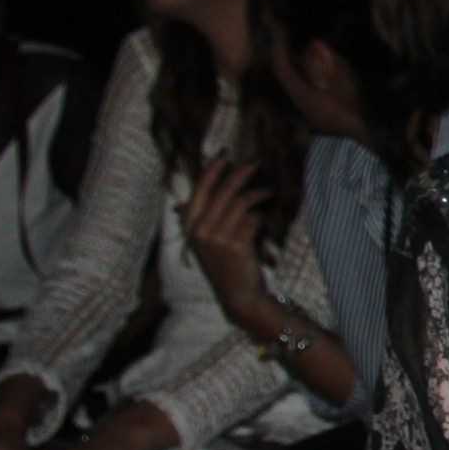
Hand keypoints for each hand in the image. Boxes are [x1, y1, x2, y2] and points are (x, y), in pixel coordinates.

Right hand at [180, 156, 272, 326]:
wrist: (238, 295)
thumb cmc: (225, 265)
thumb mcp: (203, 244)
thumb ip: (196, 222)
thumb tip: (181, 204)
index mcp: (190, 226)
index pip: (200, 189)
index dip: (213, 169)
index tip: (225, 154)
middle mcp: (200, 230)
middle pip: (223, 191)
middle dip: (241, 172)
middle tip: (255, 161)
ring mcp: (217, 238)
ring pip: (240, 202)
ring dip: (258, 193)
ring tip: (268, 191)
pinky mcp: (236, 245)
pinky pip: (252, 218)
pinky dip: (261, 216)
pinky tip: (264, 218)